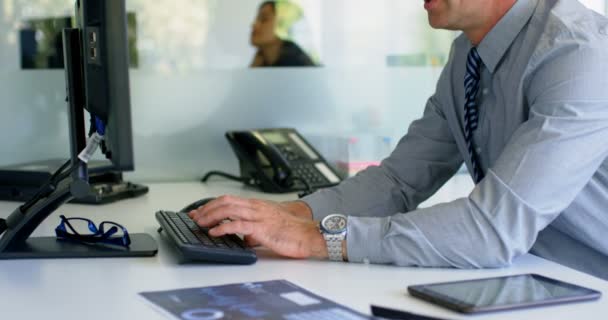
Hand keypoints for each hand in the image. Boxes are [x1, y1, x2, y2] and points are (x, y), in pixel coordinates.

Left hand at [188, 195, 327, 258]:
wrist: (310, 234)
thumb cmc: (294, 232)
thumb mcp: (269, 228)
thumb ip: (254, 231)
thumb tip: (243, 238)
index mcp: (258, 206)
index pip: (229, 200)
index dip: (211, 205)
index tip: (198, 212)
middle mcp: (256, 208)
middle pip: (225, 202)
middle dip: (206, 209)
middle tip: (194, 217)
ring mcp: (259, 216)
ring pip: (228, 209)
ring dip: (210, 216)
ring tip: (199, 223)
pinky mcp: (262, 228)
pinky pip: (238, 224)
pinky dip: (223, 227)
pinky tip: (214, 232)